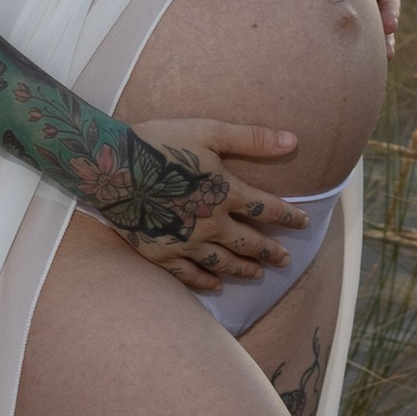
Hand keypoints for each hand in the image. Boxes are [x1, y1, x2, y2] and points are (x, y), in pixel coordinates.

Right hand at [80, 118, 307, 293]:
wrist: (113, 167)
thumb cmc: (160, 143)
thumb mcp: (209, 131)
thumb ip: (252, 139)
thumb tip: (294, 141)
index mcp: (225, 192)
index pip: (266, 208)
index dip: (288, 216)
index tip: (303, 222)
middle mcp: (211, 223)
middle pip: (249, 242)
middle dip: (270, 250)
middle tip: (286, 260)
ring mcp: (186, 242)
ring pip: (223, 262)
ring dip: (244, 268)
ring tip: (258, 274)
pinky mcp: (162, 253)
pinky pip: (189, 274)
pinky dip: (204, 280)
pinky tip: (215, 284)